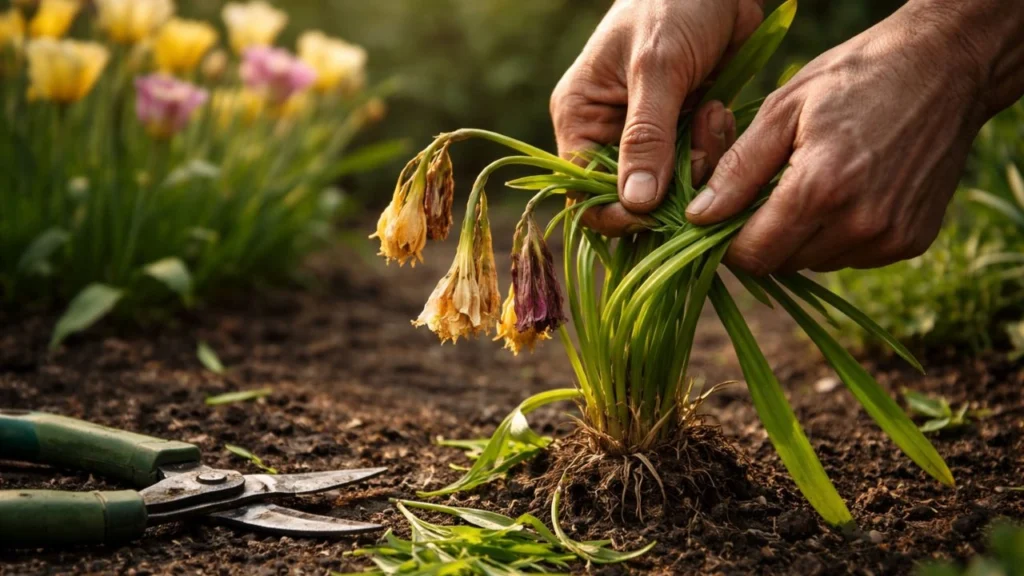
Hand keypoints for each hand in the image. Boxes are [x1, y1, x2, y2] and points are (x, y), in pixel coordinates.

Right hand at [550, 0, 764, 235]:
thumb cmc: (673, 5)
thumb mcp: (656, 67)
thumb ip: (646, 136)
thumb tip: (635, 202)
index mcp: (580, 117)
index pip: (583, 190)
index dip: (617, 212)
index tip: (657, 211)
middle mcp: (607, 134)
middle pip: (630, 197)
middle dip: (670, 187)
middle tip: (699, 150)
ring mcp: (647, 137)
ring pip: (670, 187)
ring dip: (699, 163)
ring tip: (713, 115)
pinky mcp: (681, 133)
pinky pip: (696, 167)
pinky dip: (714, 148)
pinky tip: (720, 111)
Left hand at [686, 2, 990, 273]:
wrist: (947, 67)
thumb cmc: (855, 77)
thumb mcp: (783, 109)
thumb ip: (737, 170)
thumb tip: (699, 218)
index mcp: (821, 188)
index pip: (753, 255)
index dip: (729, 240)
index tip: (727, 214)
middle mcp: (859, 223)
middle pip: (782, 264)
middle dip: (764, 236)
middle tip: (770, 190)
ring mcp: (890, 237)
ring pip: (815, 263)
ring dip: (801, 237)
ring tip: (814, 183)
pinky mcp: (912, 242)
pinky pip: (852, 257)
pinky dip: (837, 235)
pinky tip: (848, 192)